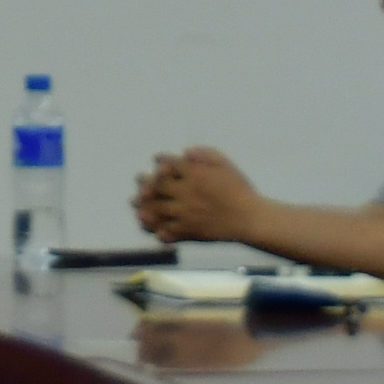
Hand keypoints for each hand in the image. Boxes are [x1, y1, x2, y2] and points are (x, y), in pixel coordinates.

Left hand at [140, 148, 262, 244]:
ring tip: (135, 204)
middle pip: (157, 187)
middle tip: (138, 180)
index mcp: (195, 174)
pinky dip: (157, 229)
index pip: (170, 165)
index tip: (155, 159)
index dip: (161, 161)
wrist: (249, 218)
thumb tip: (186, 152)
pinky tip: (151, 227)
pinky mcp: (188, 231)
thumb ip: (206, 154)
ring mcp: (184, 214)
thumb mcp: (225, 164)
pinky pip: (166, 231)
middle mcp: (185, 193)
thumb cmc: (239, 189)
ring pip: (156, 210)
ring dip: (143, 207)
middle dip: (145, 182)